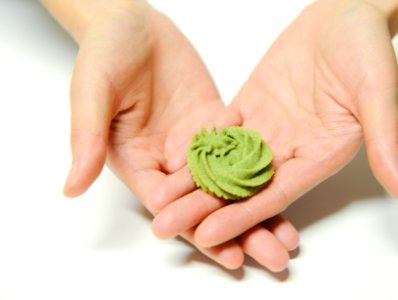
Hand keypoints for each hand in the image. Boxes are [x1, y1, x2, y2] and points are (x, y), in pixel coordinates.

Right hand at [58, 1, 298, 270]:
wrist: (133, 23)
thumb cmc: (104, 53)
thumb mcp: (92, 93)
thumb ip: (85, 138)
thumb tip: (70, 188)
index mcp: (137, 161)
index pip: (169, 206)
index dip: (198, 229)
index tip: (228, 253)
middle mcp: (168, 159)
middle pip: (205, 202)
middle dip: (239, 230)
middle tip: (272, 256)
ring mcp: (195, 141)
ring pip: (228, 181)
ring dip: (257, 206)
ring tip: (288, 236)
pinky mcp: (215, 122)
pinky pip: (240, 145)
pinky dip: (261, 165)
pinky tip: (289, 182)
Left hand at [153, 0, 397, 250]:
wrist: (343, 14)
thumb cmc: (365, 48)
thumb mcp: (377, 91)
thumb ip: (385, 140)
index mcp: (319, 155)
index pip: (276, 195)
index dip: (242, 217)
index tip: (208, 235)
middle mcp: (290, 150)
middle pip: (243, 187)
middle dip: (205, 209)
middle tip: (167, 226)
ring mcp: (267, 131)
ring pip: (225, 164)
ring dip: (193, 183)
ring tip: (159, 199)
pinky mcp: (250, 109)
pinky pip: (220, 133)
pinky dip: (197, 147)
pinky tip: (170, 159)